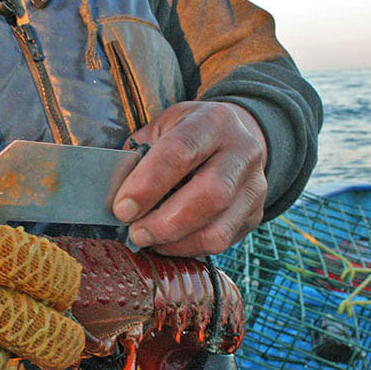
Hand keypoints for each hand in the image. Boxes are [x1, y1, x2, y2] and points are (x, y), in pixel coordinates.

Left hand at [112, 101, 267, 255]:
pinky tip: (168, 242)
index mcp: (213, 121)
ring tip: (149, 239)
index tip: (122, 208)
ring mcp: (254, 186)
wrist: (237, 137)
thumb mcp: (163, 128)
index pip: (181, 151)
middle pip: (210, 194)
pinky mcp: (255, 215)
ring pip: (218, 229)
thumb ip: (140, 156)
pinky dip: (188, 248)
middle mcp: (242, 151)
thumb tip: (115, 194)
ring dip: (175, 242)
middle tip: (135, 232)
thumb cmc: (189, 135)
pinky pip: (221, 243)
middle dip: (165, 222)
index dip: (148, 184)